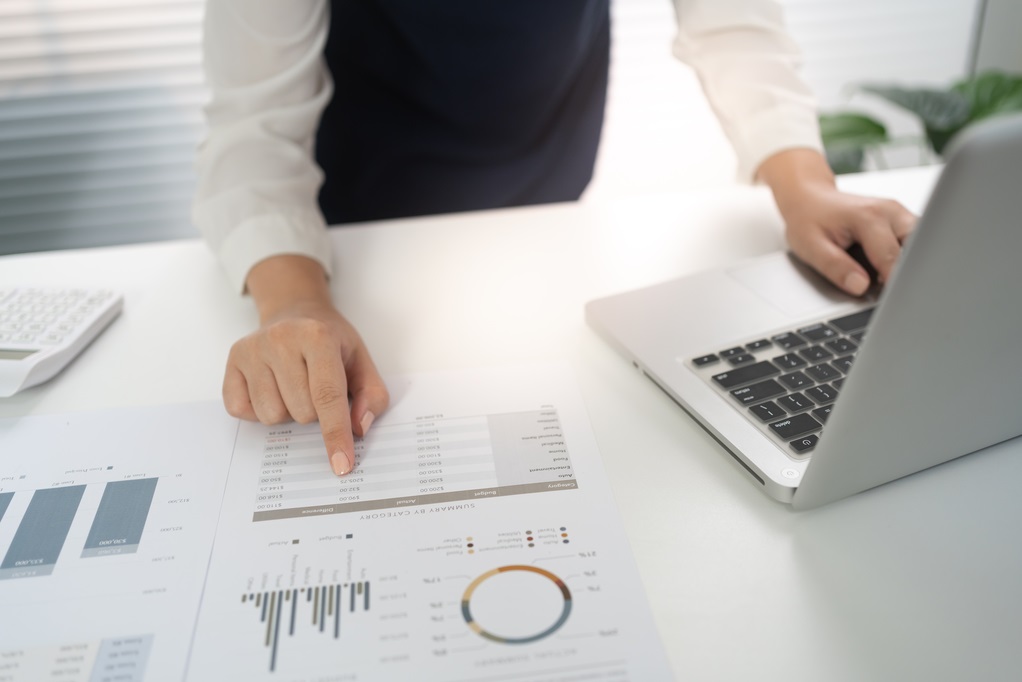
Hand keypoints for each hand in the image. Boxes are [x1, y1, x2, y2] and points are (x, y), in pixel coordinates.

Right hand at [223, 256, 388, 475]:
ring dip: (287, 412)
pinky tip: (271, 387)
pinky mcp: (232, 362)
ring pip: (272, 417)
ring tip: (293, 384)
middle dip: (314, 412)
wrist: (294, 311)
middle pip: (301, 412)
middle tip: (315, 385)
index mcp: (317, 336)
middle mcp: (280, 339)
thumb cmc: (330, 342)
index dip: (336, 434)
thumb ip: (372, 396)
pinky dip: (260, 410)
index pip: (328, 396)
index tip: (342, 465)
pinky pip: (243, 412)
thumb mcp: (361, 361)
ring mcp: (252, 350)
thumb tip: (358, 429)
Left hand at [758, 149, 916, 295]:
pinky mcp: (900, 219)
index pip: (893, 259)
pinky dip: (904, 256)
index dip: (892, 283)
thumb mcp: (812, 248)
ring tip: (880, 271)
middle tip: (882, 284)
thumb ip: (836, 267)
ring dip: (907, 262)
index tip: (887, 298)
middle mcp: (889, 211)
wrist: (809, 199)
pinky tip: (884, 261)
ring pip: (919, 245)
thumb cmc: (809, 220)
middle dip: (904, 271)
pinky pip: (913, 241)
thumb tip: (860, 286)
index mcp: (869, 217)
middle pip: (915, 250)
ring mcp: (898, 213)